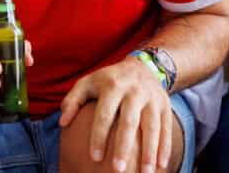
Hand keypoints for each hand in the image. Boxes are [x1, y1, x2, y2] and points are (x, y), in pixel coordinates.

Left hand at [59, 56, 172, 172]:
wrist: (141, 66)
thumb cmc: (108, 81)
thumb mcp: (88, 83)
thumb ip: (72, 100)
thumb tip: (62, 123)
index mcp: (112, 85)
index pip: (105, 114)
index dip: (99, 135)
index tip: (94, 157)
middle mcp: (134, 91)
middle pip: (129, 122)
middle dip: (124, 147)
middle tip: (118, 170)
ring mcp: (152, 98)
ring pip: (152, 126)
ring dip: (149, 151)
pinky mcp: (165, 105)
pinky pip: (166, 127)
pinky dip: (165, 147)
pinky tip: (162, 165)